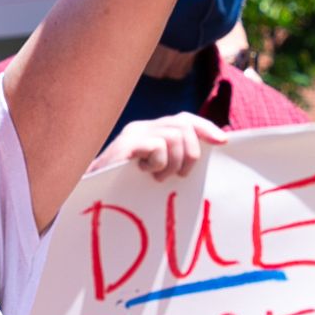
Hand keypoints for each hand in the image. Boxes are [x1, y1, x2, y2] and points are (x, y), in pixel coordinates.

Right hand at [87, 112, 227, 179]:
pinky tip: (144, 173)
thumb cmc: (125, 189)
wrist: (91, 195)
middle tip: (180, 175)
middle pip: (184, 126)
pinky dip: (158, 163)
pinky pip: (158, 146)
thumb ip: (173, 160)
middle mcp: (142, 127)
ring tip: (157, 176)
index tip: (223, 142)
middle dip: (191, 153)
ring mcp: (133, 134)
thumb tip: (208, 156)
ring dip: (173, 163)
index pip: (184, 119)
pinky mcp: (126, 144)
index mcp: (150, 131)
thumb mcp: (155, 172)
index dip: (205, 128)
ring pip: (174, 136)